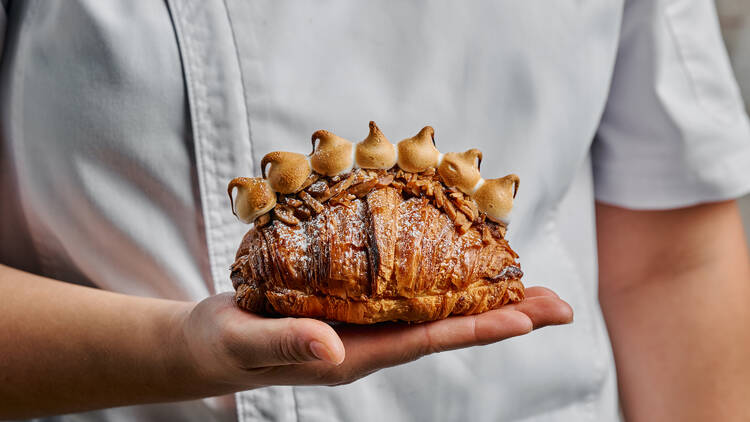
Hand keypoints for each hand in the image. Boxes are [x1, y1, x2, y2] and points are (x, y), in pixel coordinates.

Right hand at [179, 287, 571, 389]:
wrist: (208, 344)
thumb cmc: (224, 344)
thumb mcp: (247, 343)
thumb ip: (287, 344)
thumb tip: (334, 348)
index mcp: (353, 355)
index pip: (425, 341)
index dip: (476, 327)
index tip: (525, 318)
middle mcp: (370, 341)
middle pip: (446, 326)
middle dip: (503, 315)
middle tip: (558, 304)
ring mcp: (365, 323)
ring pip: (434, 308)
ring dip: (483, 296)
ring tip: (530, 283)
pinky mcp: (353, 303)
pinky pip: (407, 290)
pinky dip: (442, 277)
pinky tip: (462, 263)